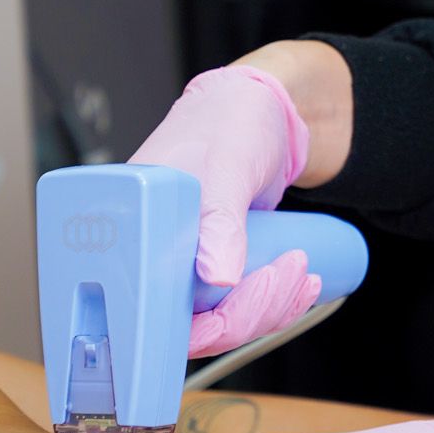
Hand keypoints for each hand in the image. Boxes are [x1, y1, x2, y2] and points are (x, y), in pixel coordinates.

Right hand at [130, 63, 315, 354]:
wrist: (256, 108)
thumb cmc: (230, 120)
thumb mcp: (227, 165)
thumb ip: (219, 218)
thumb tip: (217, 280)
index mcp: (131, 230)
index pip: (153, 310)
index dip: (206, 323)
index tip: (254, 296)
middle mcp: (148, 254)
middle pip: (191, 325)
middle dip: (251, 311)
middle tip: (292, 269)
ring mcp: (180, 263)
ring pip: (219, 321)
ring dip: (268, 309)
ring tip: (302, 270)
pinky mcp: (208, 265)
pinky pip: (234, 306)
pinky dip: (270, 304)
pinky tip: (299, 284)